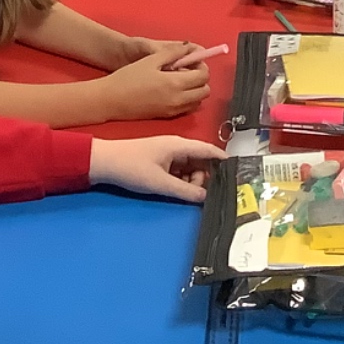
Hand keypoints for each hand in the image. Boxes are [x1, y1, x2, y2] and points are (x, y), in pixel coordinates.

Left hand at [89, 136, 224, 202]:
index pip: (210, 151)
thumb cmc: (132, 168)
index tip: (239, 175)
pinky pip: (180, 171)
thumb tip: (207, 197)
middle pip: (202, 162)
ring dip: (194, 181)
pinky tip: (179, 192)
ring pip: (191, 168)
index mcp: (180, 145)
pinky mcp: (161, 162)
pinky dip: (183, 181)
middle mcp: (177, 147)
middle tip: (203, 195)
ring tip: (187, 195)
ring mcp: (169, 154)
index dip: (225, 162)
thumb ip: (186, 191)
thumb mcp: (160, 183)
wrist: (104, 162)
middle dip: (207, 178)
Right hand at [100, 48, 210, 118]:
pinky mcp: (167, 116)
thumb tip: (189, 48)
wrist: (111, 99)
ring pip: (198, 102)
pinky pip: (187, 108)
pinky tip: (173, 90)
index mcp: (175, 84)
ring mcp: (173, 110)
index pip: (203, 76)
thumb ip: (173, 52)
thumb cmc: (129, 77)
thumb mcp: (151, 59)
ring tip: (180, 80)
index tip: (192, 60)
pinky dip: (188, 99)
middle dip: (201, 79)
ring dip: (195, 90)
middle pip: (205, 91)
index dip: (202, 66)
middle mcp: (179, 100)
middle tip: (188, 69)